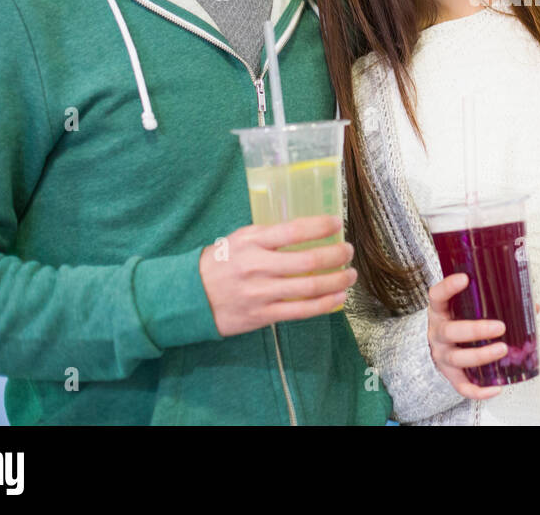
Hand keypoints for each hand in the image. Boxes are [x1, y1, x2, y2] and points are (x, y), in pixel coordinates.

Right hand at [198, 216, 356, 336]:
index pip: (294, 230)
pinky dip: (324, 304)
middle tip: (348, 251)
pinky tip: (338, 297)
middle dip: (335, 255)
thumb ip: (269, 234)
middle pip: (308, 261)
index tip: (337, 223)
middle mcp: (258, 266)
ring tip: (350, 275)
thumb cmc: (220, 263)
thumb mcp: (240, 239)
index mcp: (252, 242)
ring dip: (336, 280)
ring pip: (309, 288)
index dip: (320, 226)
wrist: (190, 296)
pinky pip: (300, 311)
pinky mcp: (263, 315)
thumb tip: (307, 228)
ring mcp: (261, 293)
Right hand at [427, 273, 507, 399]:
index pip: (437, 295)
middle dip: (475, 330)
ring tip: (503, 350)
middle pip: (451, 331)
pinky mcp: (450, 375)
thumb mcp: (464, 308)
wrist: (434, 348)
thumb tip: (532, 304)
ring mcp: (443, 355)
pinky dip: (479, 390)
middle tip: (499, 327)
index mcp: (440, 311)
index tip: (465, 278)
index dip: (449, 287)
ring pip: (458, 358)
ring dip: (481, 355)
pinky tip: (496, 388)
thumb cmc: (457, 322)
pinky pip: (462, 386)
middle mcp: (438, 333)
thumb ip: (491, 302)